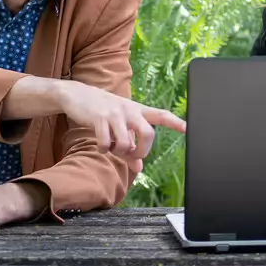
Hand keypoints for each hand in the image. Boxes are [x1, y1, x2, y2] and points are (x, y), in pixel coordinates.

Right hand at [54, 82, 185, 159]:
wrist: (77, 95)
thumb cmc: (103, 112)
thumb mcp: (119, 127)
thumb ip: (131, 149)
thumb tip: (139, 170)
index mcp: (138, 111)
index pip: (161, 115)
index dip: (175, 123)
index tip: (188, 128)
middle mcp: (129, 111)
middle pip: (148, 134)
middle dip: (142, 151)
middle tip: (134, 154)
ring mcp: (115, 114)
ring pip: (125, 143)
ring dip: (118, 152)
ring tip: (111, 146)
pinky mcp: (99, 118)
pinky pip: (106, 143)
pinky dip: (103, 149)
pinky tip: (100, 144)